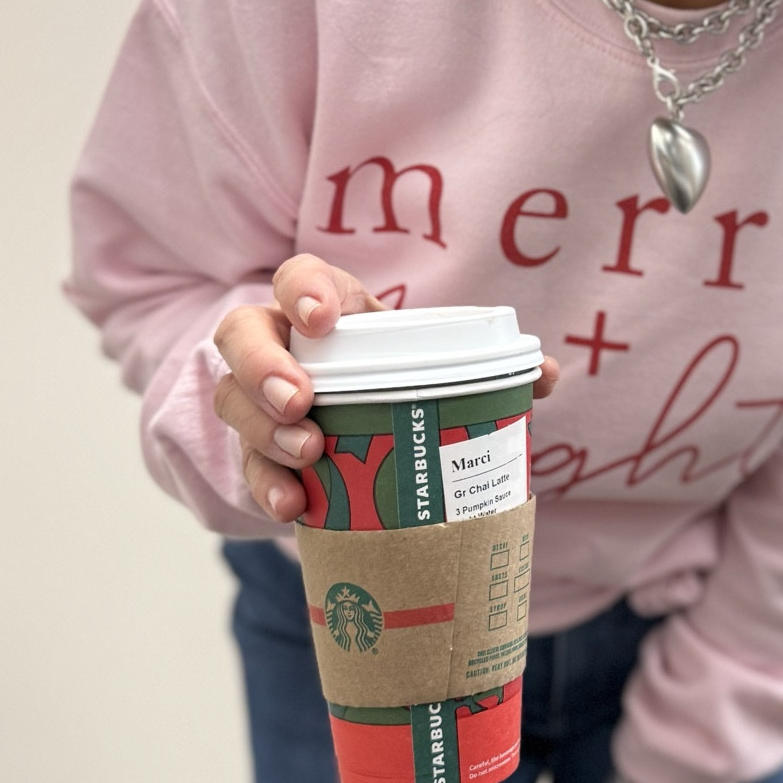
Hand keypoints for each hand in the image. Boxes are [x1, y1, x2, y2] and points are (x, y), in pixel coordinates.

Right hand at [212, 253, 559, 520]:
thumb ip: (488, 364)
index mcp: (329, 307)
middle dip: (265, 366)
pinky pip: (246, 465)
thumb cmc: (402, 377)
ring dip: (265, 429)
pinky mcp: (258, 451)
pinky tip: (293, 504)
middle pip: (242, 335)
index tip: (324, 319)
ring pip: (235, 400)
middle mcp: (282, 345)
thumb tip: (547, 373)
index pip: (298, 278)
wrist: (366, 429)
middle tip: (302, 401)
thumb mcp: (435, 362)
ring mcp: (260, 399)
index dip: (304, 291)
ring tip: (309, 453)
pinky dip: (266, 485)